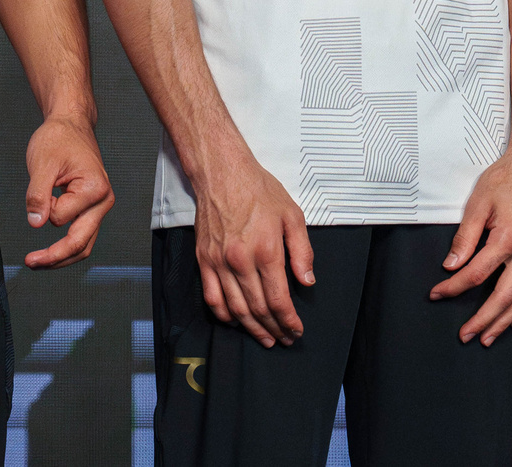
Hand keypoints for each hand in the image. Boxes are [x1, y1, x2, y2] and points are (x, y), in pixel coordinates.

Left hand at [19, 115, 113, 268]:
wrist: (70, 125)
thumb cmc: (60, 138)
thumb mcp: (42, 164)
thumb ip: (38, 195)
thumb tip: (36, 223)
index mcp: (94, 189)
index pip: (62, 218)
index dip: (44, 209)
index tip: (39, 191)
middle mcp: (102, 201)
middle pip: (80, 243)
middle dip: (54, 257)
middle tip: (30, 262)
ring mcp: (98, 206)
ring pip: (82, 245)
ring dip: (60, 257)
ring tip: (37, 262)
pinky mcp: (91, 208)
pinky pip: (81, 235)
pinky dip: (64, 246)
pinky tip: (49, 251)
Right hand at [190, 138, 314, 347]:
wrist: (223, 173)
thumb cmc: (259, 190)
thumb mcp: (292, 215)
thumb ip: (302, 251)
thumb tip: (307, 281)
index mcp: (266, 250)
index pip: (279, 299)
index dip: (289, 321)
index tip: (296, 331)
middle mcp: (241, 261)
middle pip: (258, 309)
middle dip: (274, 329)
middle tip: (284, 339)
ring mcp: (219, 263)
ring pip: (236, 308)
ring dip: (251, 328)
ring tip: (264, 338)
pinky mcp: (204, 260)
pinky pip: (212, 297)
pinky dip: (224, 315)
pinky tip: (235, 321)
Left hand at [431, 142, 511, 343]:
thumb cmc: (507, 179)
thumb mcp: (478, 202)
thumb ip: (464, 237)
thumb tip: (450, 266)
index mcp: (508, 238)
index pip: (476, 273)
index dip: (453, 287)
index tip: (437, 294)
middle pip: (504, 297)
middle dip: (482, 320)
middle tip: (465, 336)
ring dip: (505, 322)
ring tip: (488, 338)